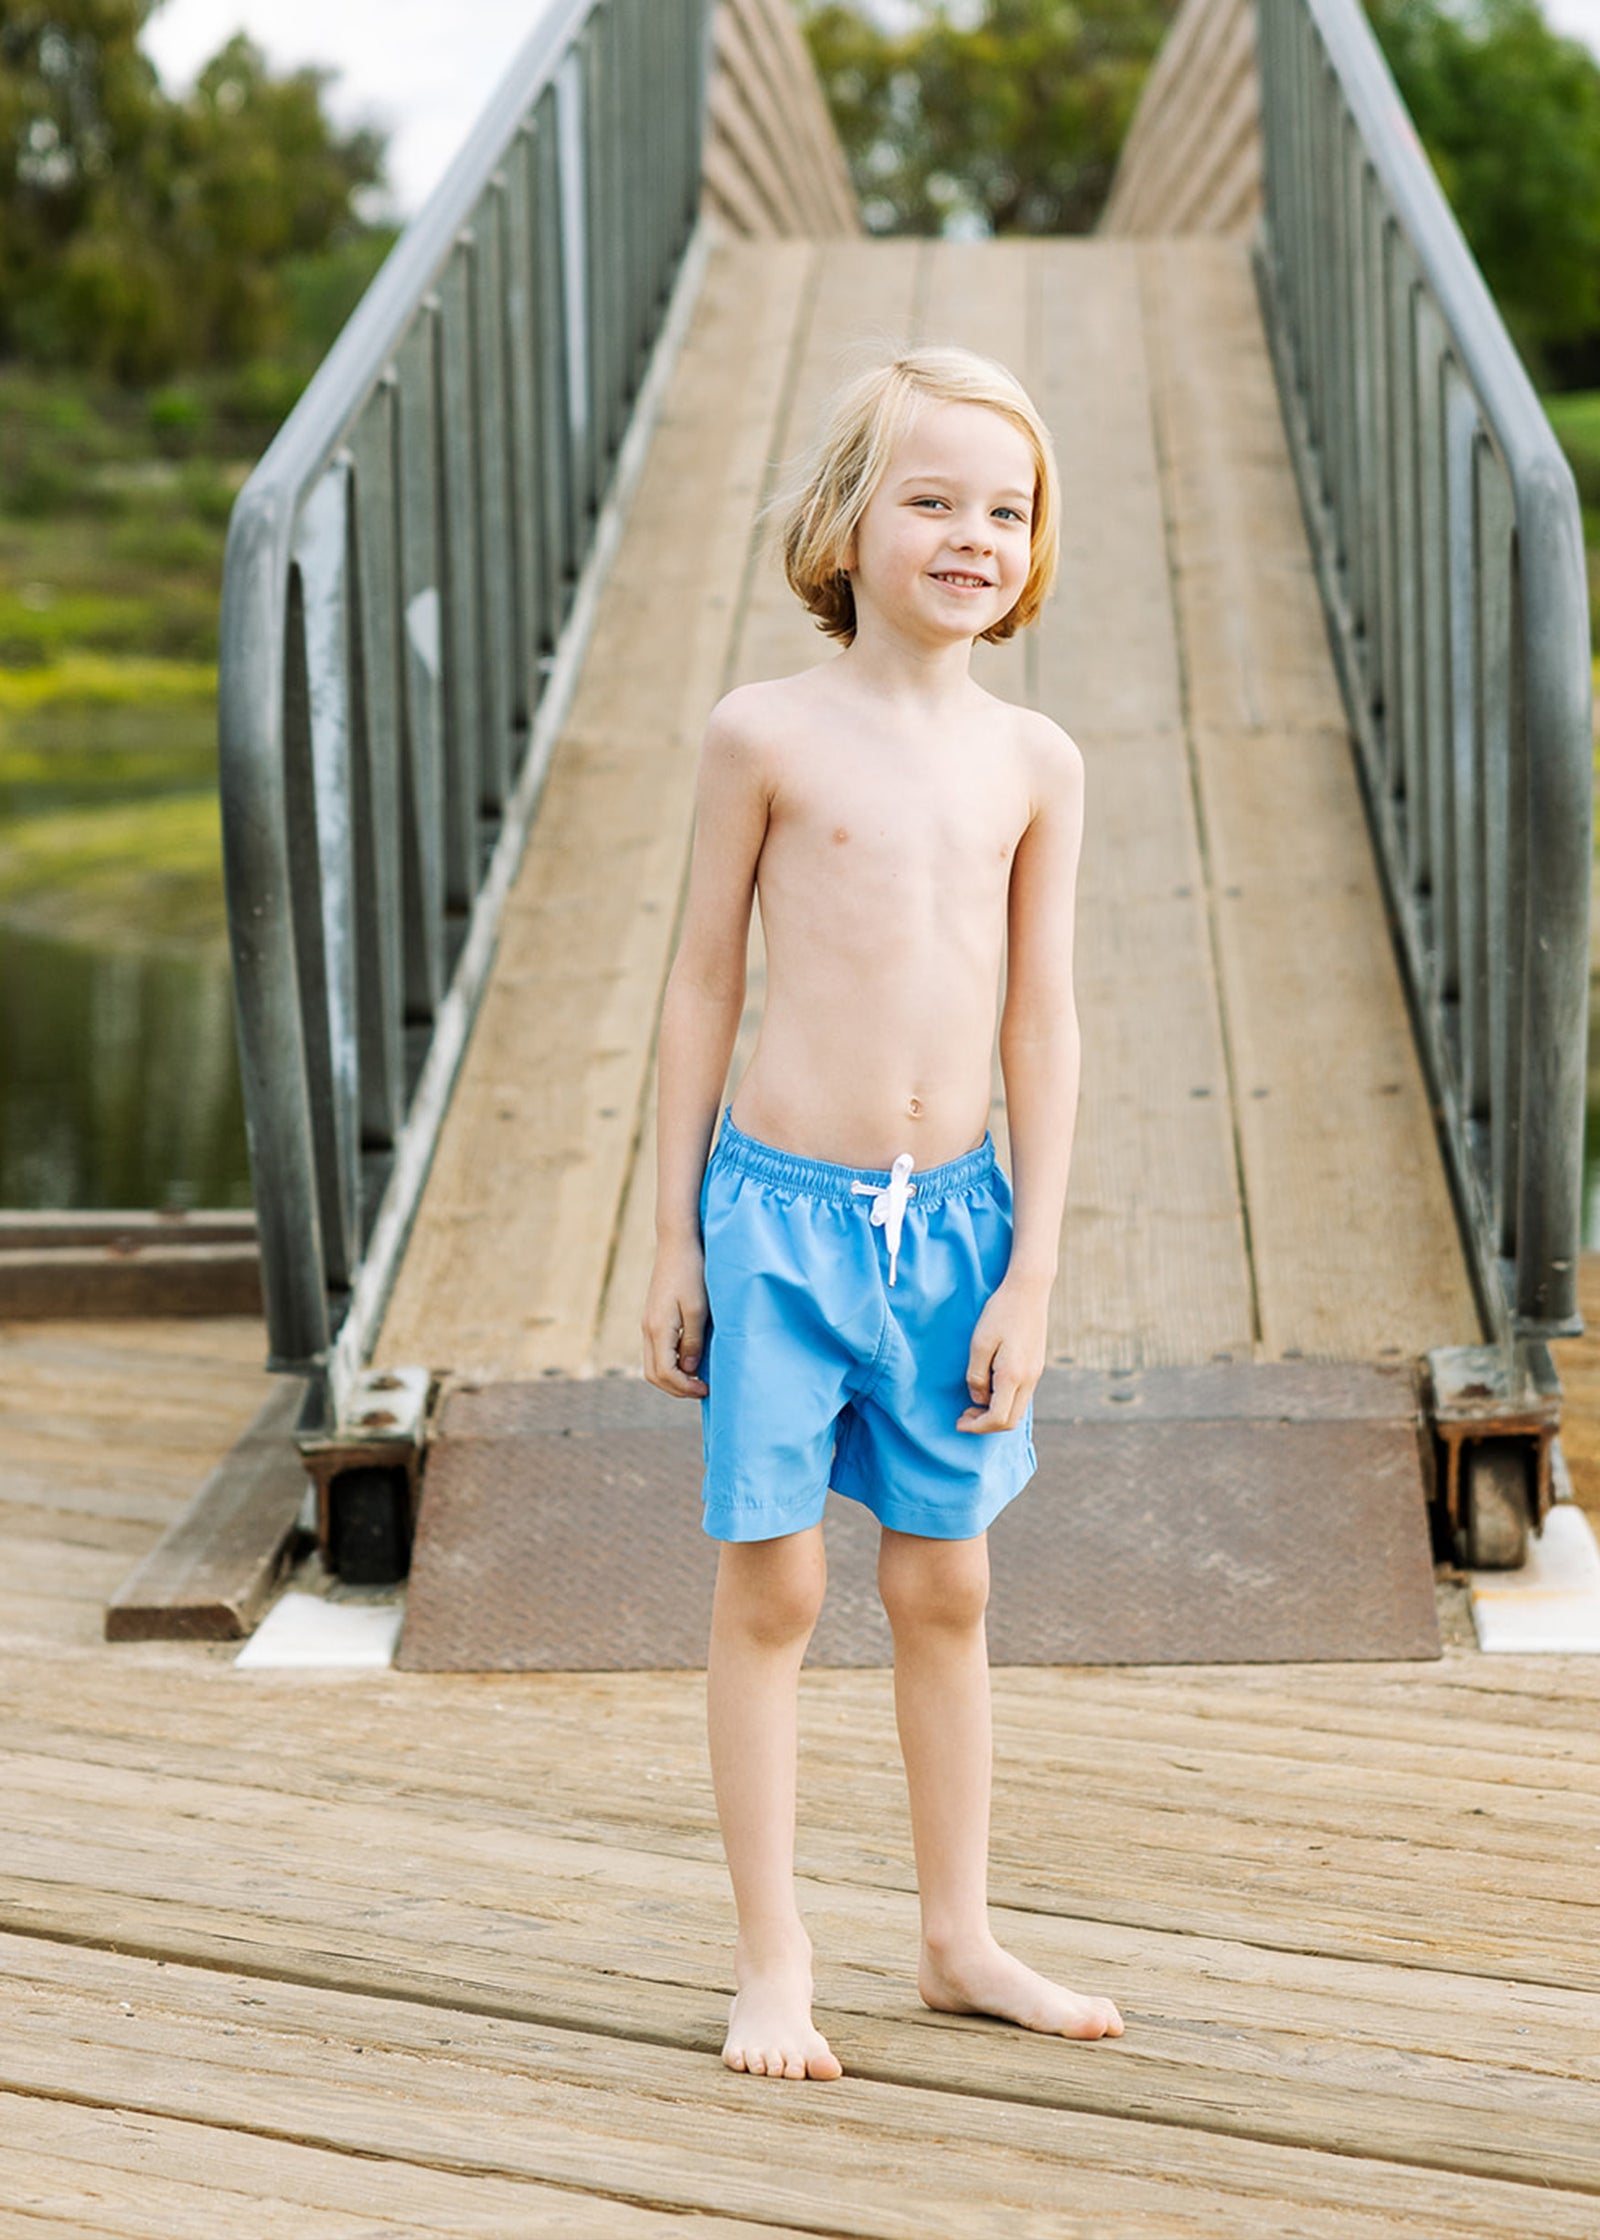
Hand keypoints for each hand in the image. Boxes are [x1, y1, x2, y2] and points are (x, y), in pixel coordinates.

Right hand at [642, 1241, 709, 1397]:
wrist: (677, 1245)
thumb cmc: (692, 1273)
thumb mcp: (699, 1309)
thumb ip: (692, 1341)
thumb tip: (688, 1370)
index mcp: (658, 1329)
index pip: (665, 1373)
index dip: (685, 1387)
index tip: (706, 1389)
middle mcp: (647, 1329)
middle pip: (654, 1374)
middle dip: (677, 1389)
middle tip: (702, 1390)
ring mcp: (647, 1324)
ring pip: (652, 1365)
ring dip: (672, 1378)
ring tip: (696, 1379)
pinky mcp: (652, 1318)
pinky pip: (655, 1352)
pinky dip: (669, 1365)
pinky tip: (688, 1361)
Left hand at [958, 1278, 1046, 1432]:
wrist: (1029, 1290)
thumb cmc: (1000, 1313)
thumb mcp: (979, 1343)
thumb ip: (976, 1376)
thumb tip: (978, 1399)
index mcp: (1013, 1376)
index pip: (998, 1418)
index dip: (977, 1426)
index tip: (959, 1423)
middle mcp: (1029, 1379)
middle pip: (1010, 1421)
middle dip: (986, 1425)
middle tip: (964, 1416)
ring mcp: (1035, 1373)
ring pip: (1017, 1409)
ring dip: (995, 1413)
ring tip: (973, 1404)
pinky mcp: (1036, 1366)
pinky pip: (1021, 1395)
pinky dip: (1004, 1401)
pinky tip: (989, 1389)